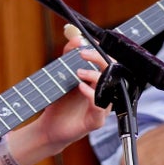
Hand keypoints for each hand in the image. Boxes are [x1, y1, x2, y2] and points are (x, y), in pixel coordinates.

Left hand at [39, 34, 108, 151]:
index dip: (101, 51)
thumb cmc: (59, 101)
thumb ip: (67, 56)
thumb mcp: (61, 75)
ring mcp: (103, 107)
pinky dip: (91, 94)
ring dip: (95, 76)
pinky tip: (80, 87)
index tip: (90, 42)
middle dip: (100, 59)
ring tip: (79, 72)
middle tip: (83, 54)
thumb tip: (75, 37)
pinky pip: (101, 107)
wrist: (49, 127)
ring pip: (110, 89)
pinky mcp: (96, 121)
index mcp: (98, 81)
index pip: (107, 62)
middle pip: (113, 72)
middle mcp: (104, 93)